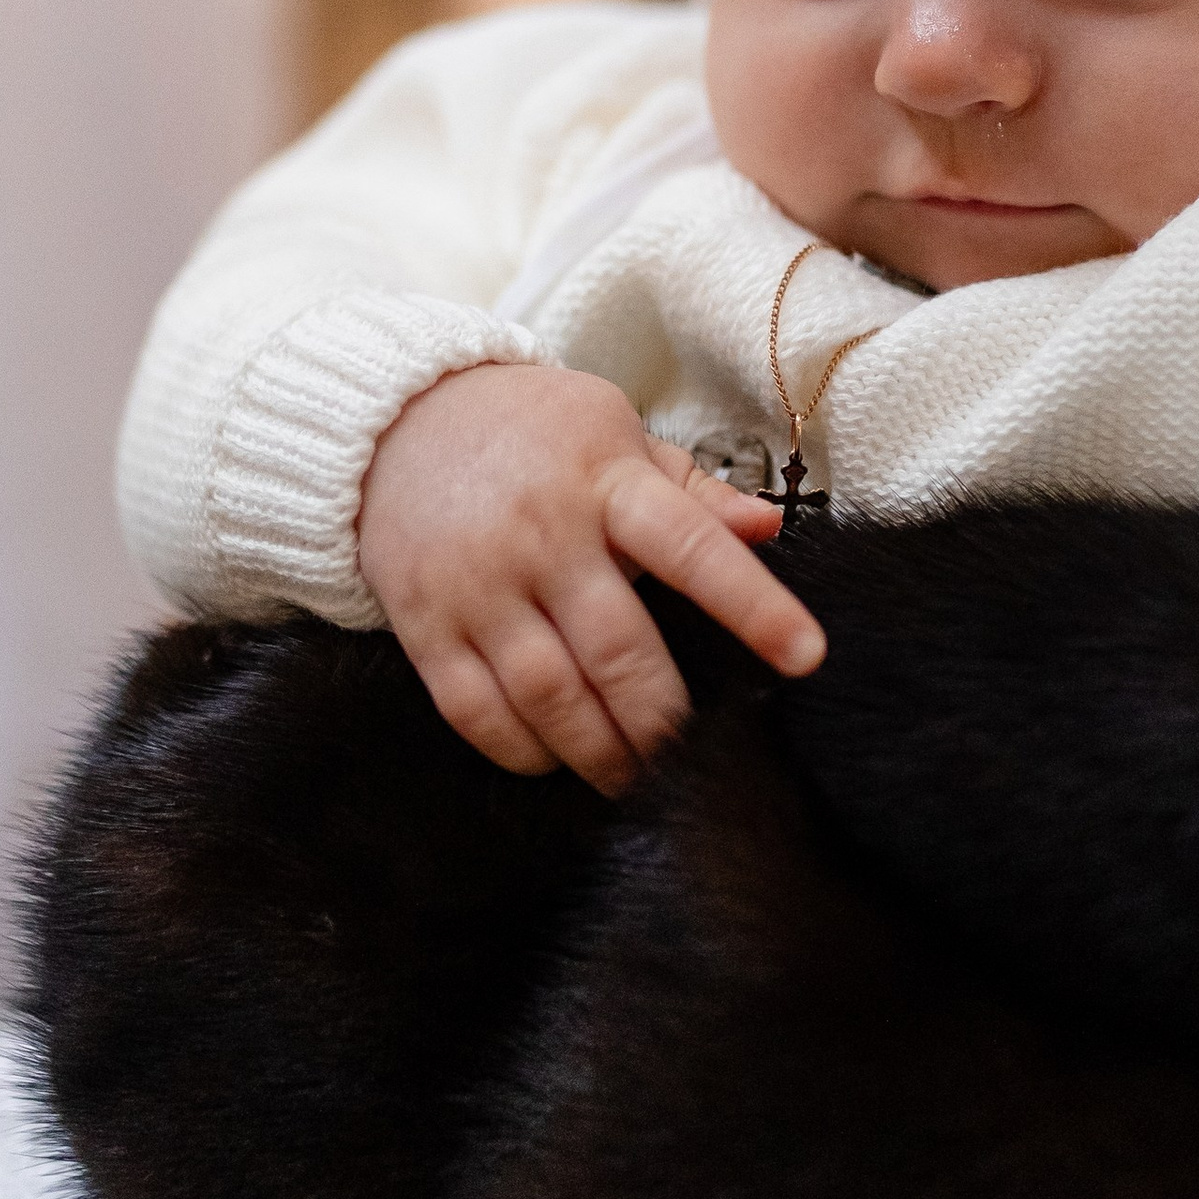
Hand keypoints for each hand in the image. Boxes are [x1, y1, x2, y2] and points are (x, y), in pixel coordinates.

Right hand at [357, 361, 825, 794]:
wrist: (392, 421)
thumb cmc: (528, 430)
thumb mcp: (614, 431)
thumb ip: (691, 489)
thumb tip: (768, 528)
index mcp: (605, 482)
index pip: (692, 547)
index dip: (753, 605)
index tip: (806, 655)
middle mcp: (542, 535)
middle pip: (618, 649)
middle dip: (664, 721)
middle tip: (697, 763)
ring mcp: (478, 583)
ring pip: (548, 693)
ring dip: (598, 749)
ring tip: (635, 778)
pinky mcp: (425, 622)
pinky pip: (474, 708)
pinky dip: (520, 748)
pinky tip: (554, 758)